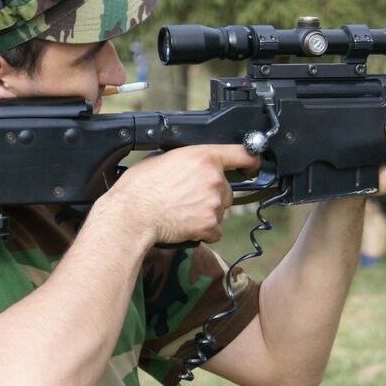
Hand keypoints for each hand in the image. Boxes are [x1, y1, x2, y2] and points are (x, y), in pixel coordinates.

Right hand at [95, 144, 259, 245]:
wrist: (132, 214)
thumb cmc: (140, 186)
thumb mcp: (164, 158)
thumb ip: (188, 159)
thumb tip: (191, 165)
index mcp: (203, 156)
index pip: (242, 154)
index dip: (251, 161)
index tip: (253, 166)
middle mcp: (214, 178)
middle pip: (227, 190)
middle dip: (212, 195)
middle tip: (188, 198)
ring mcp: (214, 202)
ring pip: (220, 210)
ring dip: (206, 214)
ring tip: (181, 211)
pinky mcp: (210, 224)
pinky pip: (215, 231)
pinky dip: (203, 231)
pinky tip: (185, 225)